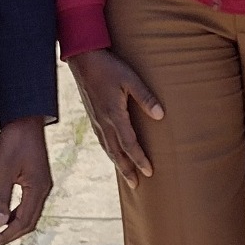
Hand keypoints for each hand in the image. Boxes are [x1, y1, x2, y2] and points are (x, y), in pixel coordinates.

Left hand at [0, 116, 53, 244]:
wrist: (25, 119)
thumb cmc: (14, 140)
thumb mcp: (4, 170)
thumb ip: (1, 199)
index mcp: (37, 189)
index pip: (22, 223)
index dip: (5, 236)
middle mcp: (43, 189)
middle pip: (29, 223)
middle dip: (10, 235)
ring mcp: (42, 185)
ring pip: (30, 215)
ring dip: (14, 226)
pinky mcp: (38, 180)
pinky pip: (29, 204)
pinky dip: (17, 214)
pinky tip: (4, 215)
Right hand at [68, 47, 162, 181]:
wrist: (83, 59)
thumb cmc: (109, 67)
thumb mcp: (130, 79)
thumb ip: (145, 97)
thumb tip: (160, 115)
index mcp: (114, 115)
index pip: (129, 144)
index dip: (140, 159)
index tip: (149, 172)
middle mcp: (104, 122)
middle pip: (117, 152)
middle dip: (127, 170)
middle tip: (136, 185)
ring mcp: (96, 120)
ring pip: (108, 148)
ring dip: (118, 164)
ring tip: (127, 176)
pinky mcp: (93, 116)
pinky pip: (102, 140)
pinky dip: (109, 152)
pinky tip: (113, 154)